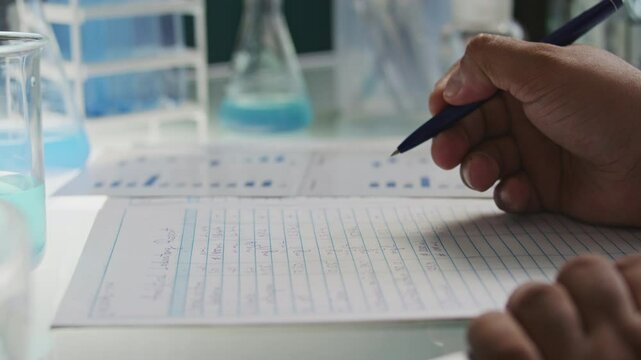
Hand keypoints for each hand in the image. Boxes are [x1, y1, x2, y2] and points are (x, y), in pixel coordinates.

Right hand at [429, 35, 640, 226]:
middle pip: (470, 126)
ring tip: (484, 174)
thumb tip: (450, 86)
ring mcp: (536, 152)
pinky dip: (507, 193)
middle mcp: (528, 114)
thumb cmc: (607, 106)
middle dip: (453, 140)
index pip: (473, 85)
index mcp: (527, 79)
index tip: (437, 112)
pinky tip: (520, 192)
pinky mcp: (545, 188)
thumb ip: (488, 63)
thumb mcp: (543, 68)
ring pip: (484, 160)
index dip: (450, 99)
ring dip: (476, 168)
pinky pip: (509, 191)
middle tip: (445, 155)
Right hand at [468, 255, 640, 359]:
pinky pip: (637, 269)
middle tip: (556, 338)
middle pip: (536, 296)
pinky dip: (632, 281)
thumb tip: (491, 354)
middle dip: (538, 311)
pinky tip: (632, 309)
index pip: (490, 332)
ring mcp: (634, 338)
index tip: (504, 352)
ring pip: (585, 271)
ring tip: (598, 317)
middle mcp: (590, 359)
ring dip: (585, 290)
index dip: (492, 337)